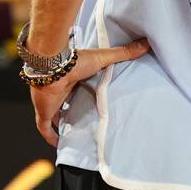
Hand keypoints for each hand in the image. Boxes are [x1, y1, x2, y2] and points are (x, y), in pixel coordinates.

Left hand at [29, 38, 149, 146]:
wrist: (53, 66)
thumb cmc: (76, 61)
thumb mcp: (103, 58)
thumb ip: (123, 53)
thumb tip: (146, 44)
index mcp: (73, 77)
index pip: (78, 88)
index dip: (84, 94)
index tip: (95, 102)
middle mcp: (61, 90)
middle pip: (68, 103)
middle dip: (75, 112)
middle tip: (88, 123)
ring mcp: (51, 102)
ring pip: (56, 116)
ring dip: (63, 124)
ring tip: (76, 135)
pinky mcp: (44, 112)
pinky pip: (45, 128)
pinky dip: (50, 136)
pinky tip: (59, 145)